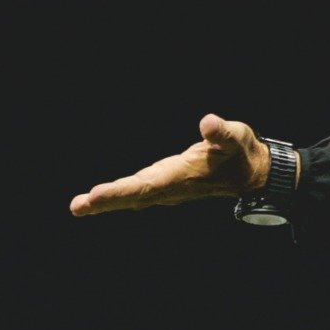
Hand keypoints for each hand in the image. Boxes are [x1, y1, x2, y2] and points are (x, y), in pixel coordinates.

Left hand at [69, 114, 269, 216]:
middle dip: (106, 201)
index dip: (120, 191)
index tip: (95, 196)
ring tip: (81, 205)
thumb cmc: (242, 152)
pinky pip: (138, 190)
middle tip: (77, 206)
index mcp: (181, 177)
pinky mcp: (168, 182)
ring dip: (108, 200)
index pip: (145, 186)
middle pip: (134, 195)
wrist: (252, 173)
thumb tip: (208, 123)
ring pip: (134, 195)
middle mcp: (171, 187)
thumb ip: (222, 133)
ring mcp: (169, 187)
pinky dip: (120, 193)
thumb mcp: (236, 137)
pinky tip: (102, 197)